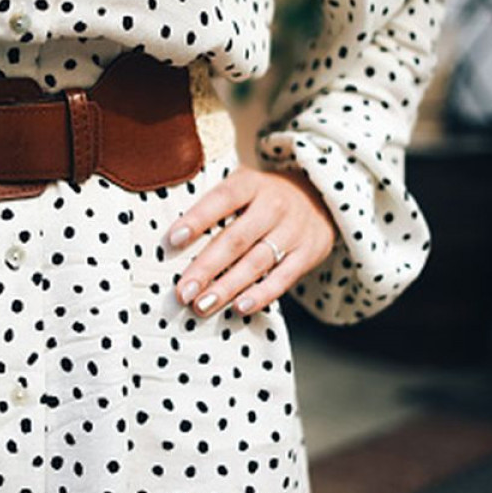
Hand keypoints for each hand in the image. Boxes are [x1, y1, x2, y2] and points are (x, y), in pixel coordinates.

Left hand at [165, 164, 336, 317]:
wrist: (319, 197)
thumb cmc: (262, 197)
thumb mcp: (242, 185)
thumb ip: (214, 204)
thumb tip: (172, 239)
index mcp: (251, 184)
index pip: (221, 199)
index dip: (197, 219)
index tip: (173, 240)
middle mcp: (274, 205)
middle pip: (236, 239)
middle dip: (206, 268)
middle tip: (183, 291)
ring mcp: (293, 231)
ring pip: (256, 263)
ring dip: (227, 288)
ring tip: (201, 305)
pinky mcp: (309, 253)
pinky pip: (283, 278)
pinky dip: (261, 295)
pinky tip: (239, 308)